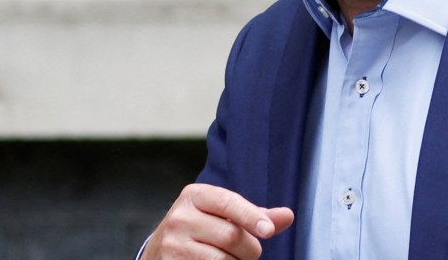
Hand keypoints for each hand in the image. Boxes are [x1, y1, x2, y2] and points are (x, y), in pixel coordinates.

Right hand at [142, 183, 293, 258]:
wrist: (160, 252)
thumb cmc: (200, 230)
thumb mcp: (222, 215)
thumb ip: (254, 215)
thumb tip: (287, 216)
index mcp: (195, 195)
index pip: (227, 202)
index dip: (250, 216)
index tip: (268, 231)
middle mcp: (180, 217)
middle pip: (231, 235)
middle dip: (250, 248)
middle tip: (249, 252)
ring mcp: (173, 244)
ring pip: (222, 259)